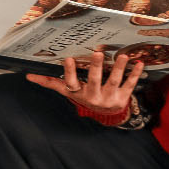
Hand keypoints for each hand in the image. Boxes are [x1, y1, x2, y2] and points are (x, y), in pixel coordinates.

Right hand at [26, 46, 142, 115]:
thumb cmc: (84, 96)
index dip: (70, 72)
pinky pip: (130, 84)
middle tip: (98, 53)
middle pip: (94, 80)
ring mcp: (109, 97)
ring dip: (119, 69)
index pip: (71, 82)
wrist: (105, 115)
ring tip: (123, 56)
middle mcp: (93, 95)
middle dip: (96, 67)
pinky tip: (140, 64)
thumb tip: (28, 76)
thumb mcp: (67, 91)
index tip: (68, 58)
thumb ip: (50, 82)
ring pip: (114, 81)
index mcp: (78, 92)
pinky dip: (135, 74)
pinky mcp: (123, 97)